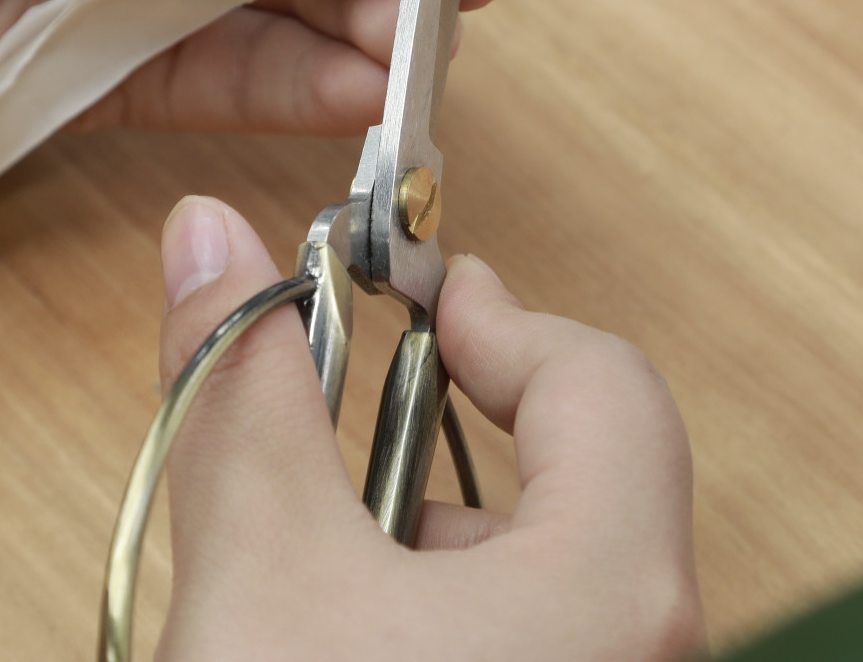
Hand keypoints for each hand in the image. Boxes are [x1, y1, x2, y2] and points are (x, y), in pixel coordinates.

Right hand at [150, 196, 705, 660]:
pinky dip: (448, 618)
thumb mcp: (259, 574)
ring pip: (550, 573)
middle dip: (444, 437)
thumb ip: (244, 393)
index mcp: (615, 586)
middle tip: (352, 429)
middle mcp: (649, 650)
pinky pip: (539, 642)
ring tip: (319, 569)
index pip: (601, 378)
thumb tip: (212, 242)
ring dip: (432, 539)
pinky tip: (347, 641)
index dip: (499, 319)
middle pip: (580, 474)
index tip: (418, 296)